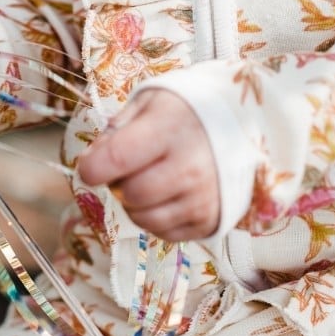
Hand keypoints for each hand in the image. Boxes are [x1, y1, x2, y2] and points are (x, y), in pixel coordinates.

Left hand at [76, 89, 218, 240]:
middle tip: (128, 169)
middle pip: (129, 194)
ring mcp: (203, 198)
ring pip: (143, 219)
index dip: (92, 166)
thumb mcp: (150, 102)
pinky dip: (156, 218)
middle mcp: (191, 167)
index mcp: (171, 129)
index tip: (91, 164)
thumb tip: (91, 162)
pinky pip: (163, 233)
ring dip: (135, 204)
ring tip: (149, 180)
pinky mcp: (211, 220)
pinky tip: (167, 195)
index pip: (116, 158)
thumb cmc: (187, 111)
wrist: (243, 125)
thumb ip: (117, 130)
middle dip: (118, 184)